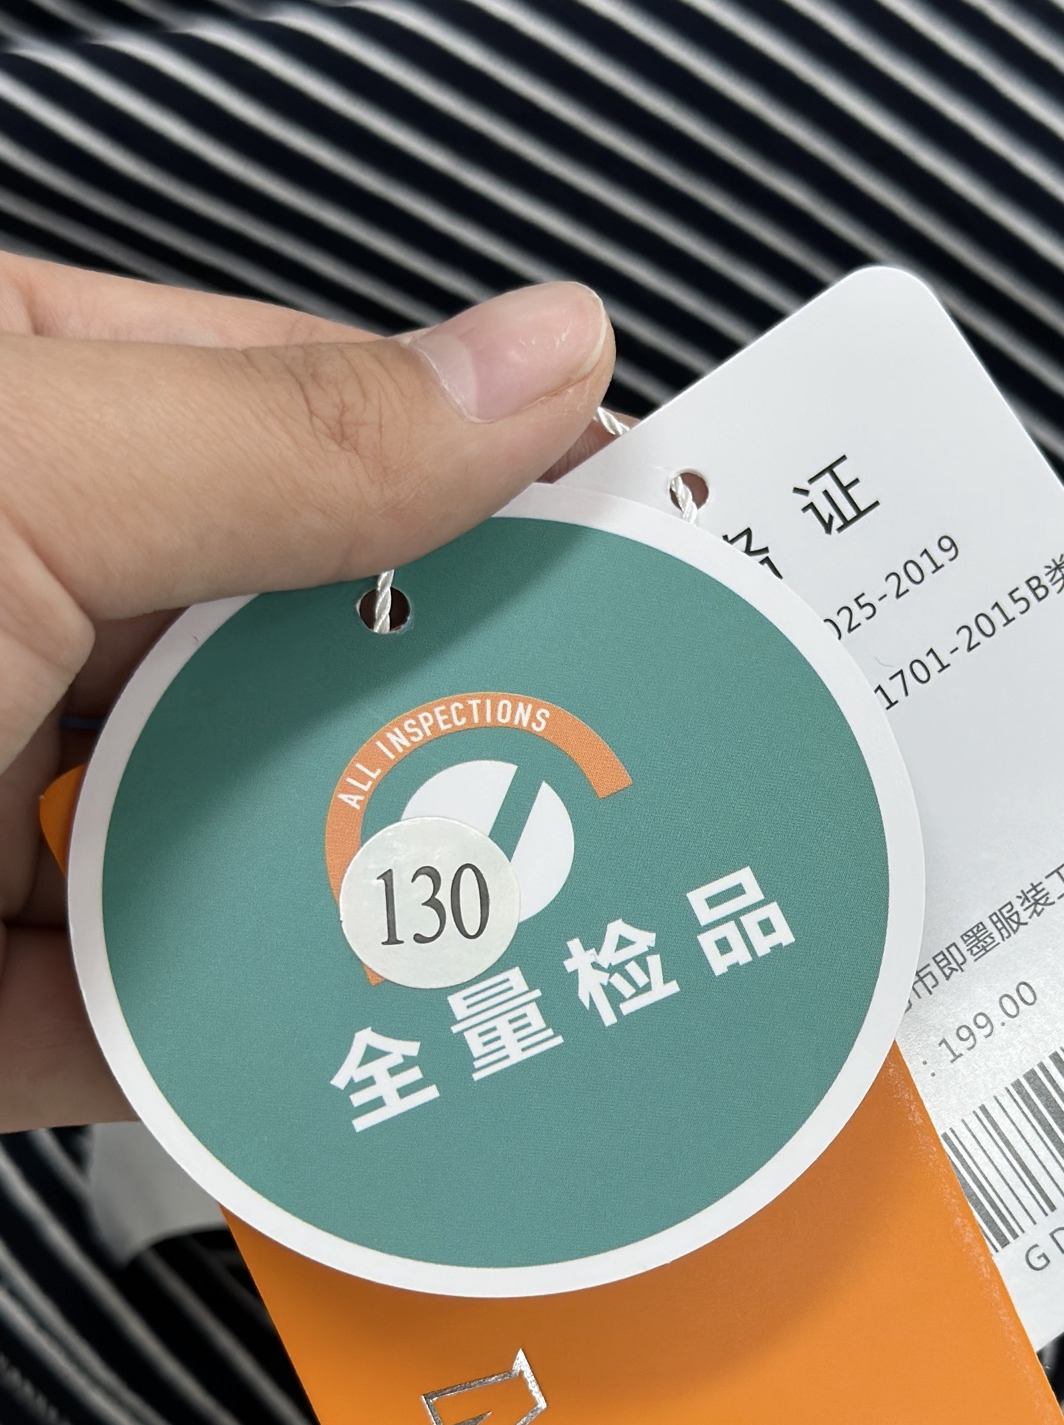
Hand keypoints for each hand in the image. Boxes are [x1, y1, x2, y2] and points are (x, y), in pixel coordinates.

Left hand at [0, 255, 614, 1131]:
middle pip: (275, 658)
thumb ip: (287, 436)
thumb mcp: (4, 474)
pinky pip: (102, 1030)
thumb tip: (541, 363)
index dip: (484, 472)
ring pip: (204, 855)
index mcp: (0, 412)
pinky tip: (312, 1061)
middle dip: (429, 713)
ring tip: (492, 922)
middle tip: (604, 755)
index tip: (640, 536)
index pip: (304, 415)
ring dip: (330, 906)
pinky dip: (203, 1060)